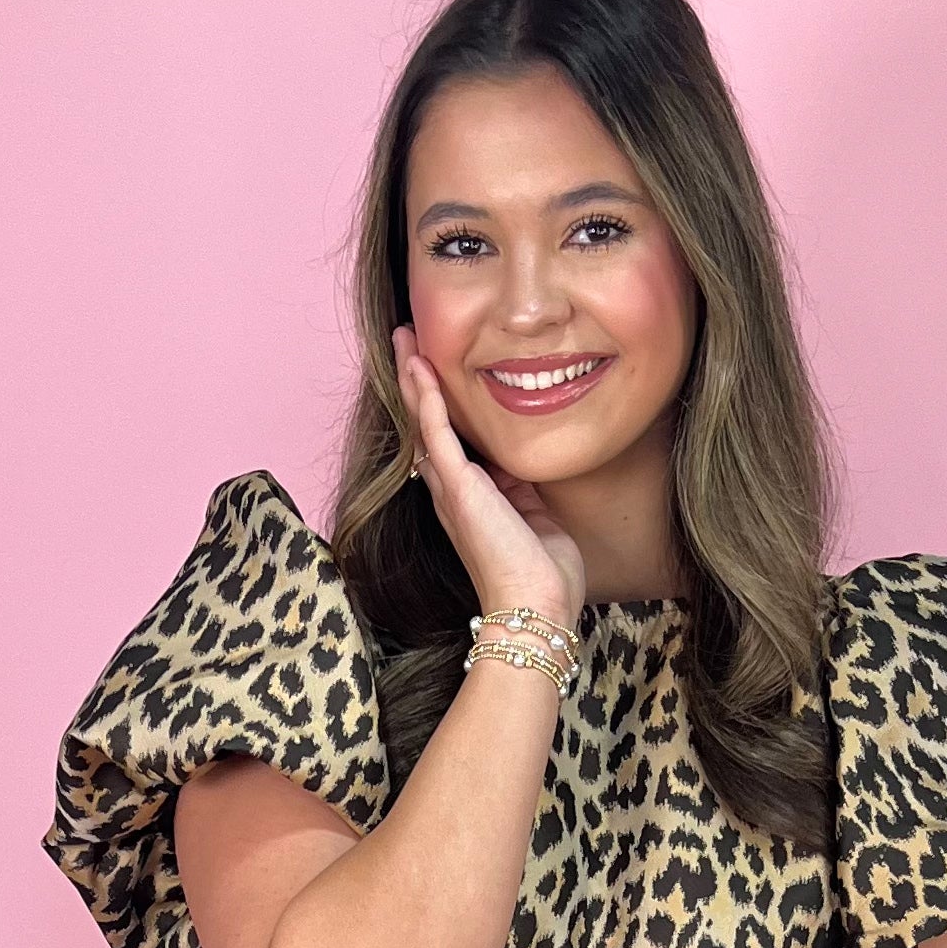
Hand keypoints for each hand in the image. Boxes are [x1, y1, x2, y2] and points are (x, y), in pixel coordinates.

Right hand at [393, 326, 585, 628]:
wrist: (535, 609)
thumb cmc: (543, 577)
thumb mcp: (538, 520)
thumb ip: (526, 492)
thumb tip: (526, 471)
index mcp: (473, 500)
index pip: (450, 442)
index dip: (441, 405)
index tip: (436, 371)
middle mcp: (453, 493)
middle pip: (426, 425)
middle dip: (417, 382)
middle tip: (407, 341)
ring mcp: (452, 490)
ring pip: (424, 421)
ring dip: (413, 378)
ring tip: (403, 338)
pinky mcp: (458, 488)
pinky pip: (436, 432)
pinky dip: (427, 397)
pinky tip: (418, 365)